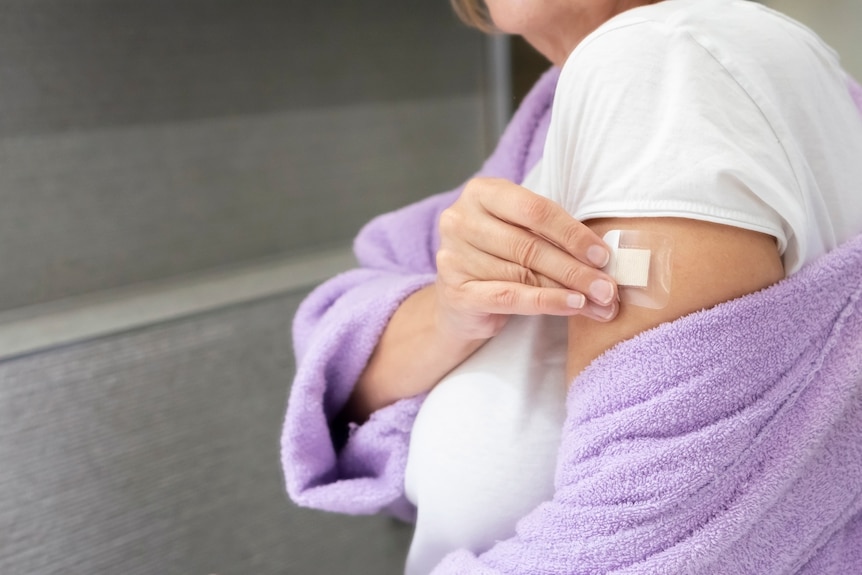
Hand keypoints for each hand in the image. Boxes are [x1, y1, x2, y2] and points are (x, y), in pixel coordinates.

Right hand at [435, 177, 618, 340]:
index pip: (535, 209)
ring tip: (600, 303)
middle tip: (608, 288)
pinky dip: (547, 302)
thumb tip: (603, 259)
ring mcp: (454, 257)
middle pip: (530, 245)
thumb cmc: (499, 259)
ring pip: (524, 274)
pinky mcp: (456, 293)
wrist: (459, 302)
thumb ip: (553, 237)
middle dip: (576, 268)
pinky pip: (510, 297)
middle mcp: (460, 221)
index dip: (573, 233)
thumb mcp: (521, 233)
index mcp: (481, 193)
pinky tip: (572, 305)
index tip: (603, 256)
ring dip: (569, 290)